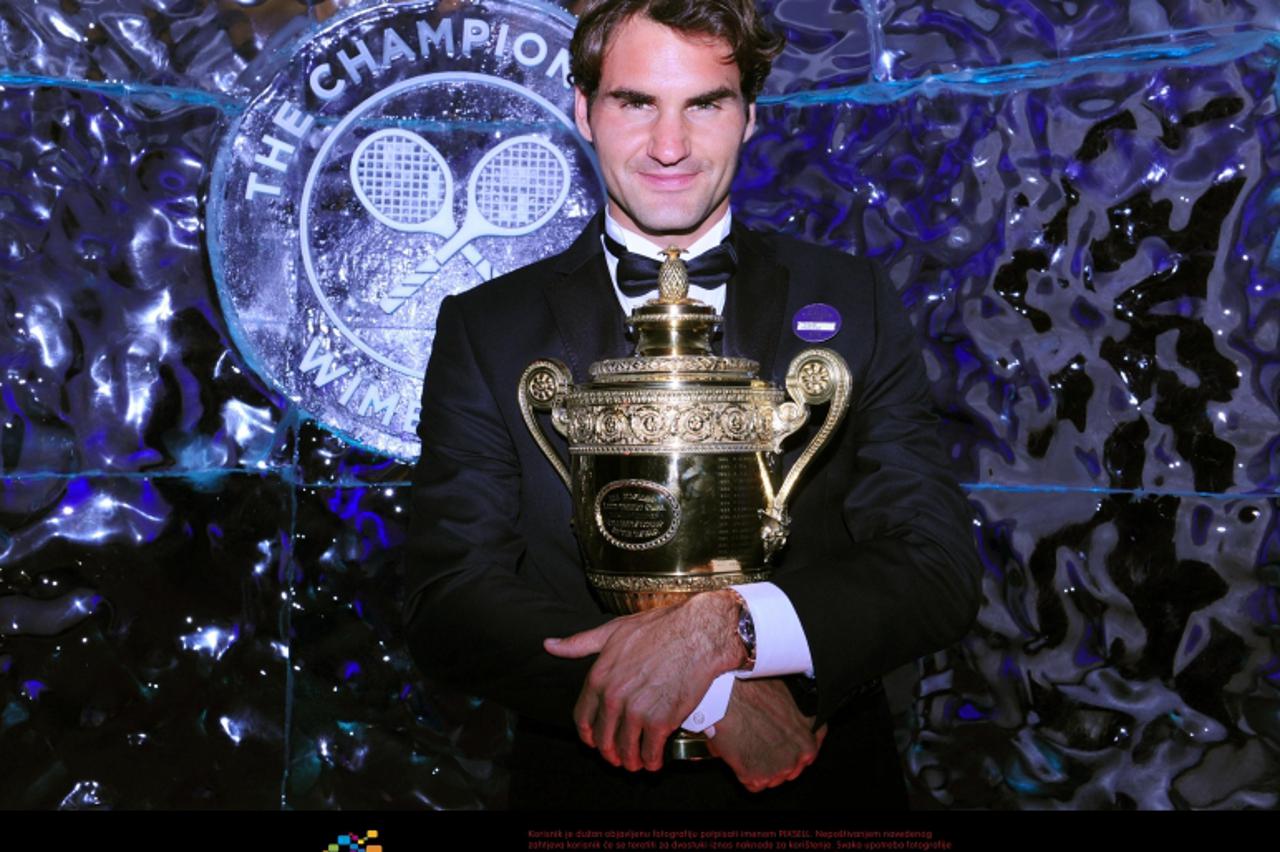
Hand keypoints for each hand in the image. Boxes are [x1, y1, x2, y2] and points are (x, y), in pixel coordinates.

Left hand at [544, 590, 746, 771]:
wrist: (698, 634)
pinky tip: (654, 762)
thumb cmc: (659, 628)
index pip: (583, 719)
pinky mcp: (661, 721)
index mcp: (599, 677)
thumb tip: (550, 645)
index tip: (596, 740)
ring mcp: (636, 711)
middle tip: (619, 756)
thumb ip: (580, 643)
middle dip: (610, 752)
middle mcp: (613, 697)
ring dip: (630, 761)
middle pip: (603, 739)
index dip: (589, 735)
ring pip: (625, 750)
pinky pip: (650, 753)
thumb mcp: (613, 630)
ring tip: (636, 762)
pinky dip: (651, 762)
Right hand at [708, 678, 825, 792]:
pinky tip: (738, 754)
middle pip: (791, 768)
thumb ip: (791, 718)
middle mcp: (801, 752)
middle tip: (758, 744)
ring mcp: (781, 766)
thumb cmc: (752, 687)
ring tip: (746, 745)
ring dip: (760, 767)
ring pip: (772, 778)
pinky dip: (744, 774)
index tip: (785, 747)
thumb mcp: (784, 696)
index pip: (810, 751)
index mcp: (810, 732)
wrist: (728, 693)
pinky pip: (753, 785)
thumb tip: (780, 725)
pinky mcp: (759, 776)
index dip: (793, 749)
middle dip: (776, 760)